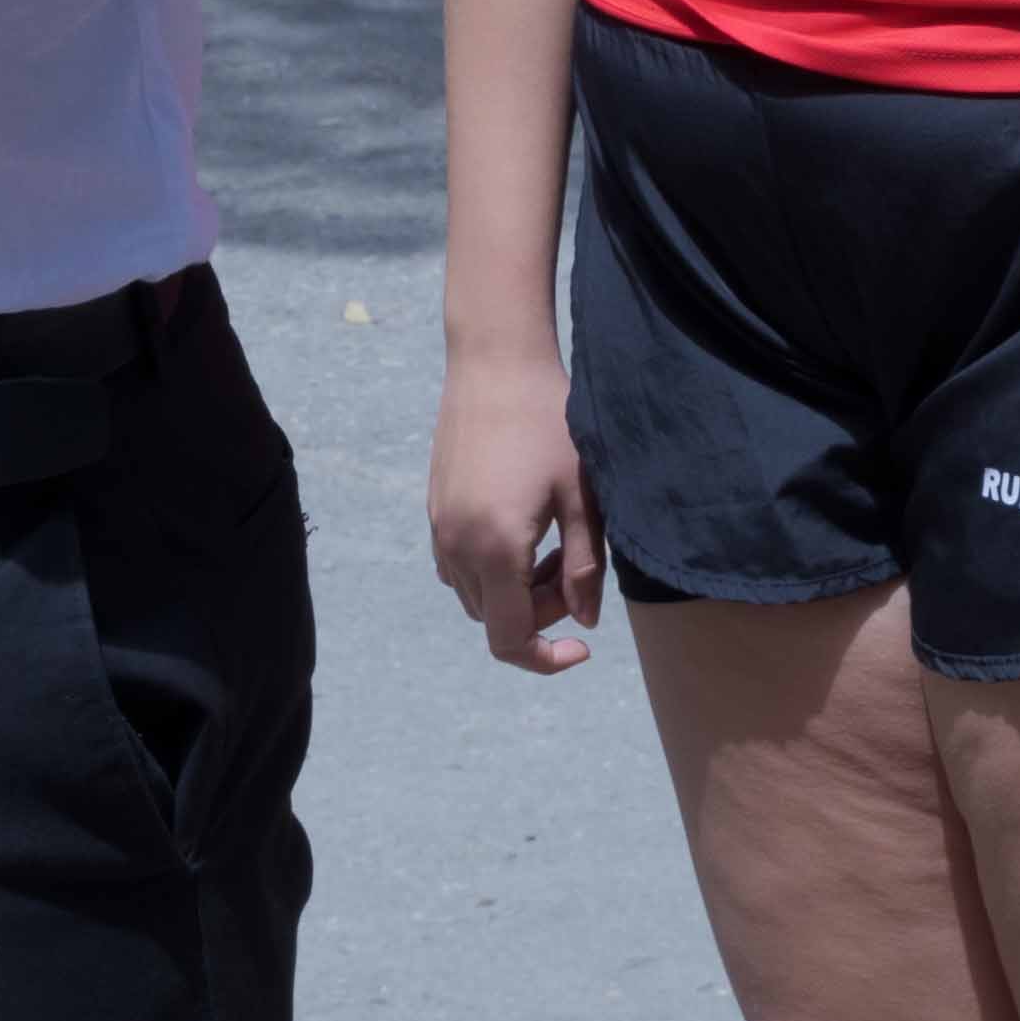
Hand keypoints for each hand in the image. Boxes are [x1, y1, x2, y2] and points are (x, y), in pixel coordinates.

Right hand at [428, 350, 604, 672]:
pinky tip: (526, 527)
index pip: (509, 639)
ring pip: (477, 595)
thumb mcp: (580, 495)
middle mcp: (456, 548)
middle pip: (494, 618)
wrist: (495, 362)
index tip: (583, 647)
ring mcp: (439, 529)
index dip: (545, 658)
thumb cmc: (548, 422)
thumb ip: (584, 566)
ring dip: (517, 590)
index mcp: (494, 549)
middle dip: (540, 611)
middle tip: (576, 566)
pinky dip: (494, 568)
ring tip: (555, 542)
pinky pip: (460, 566)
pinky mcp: (435, 510)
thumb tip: (584, 622)